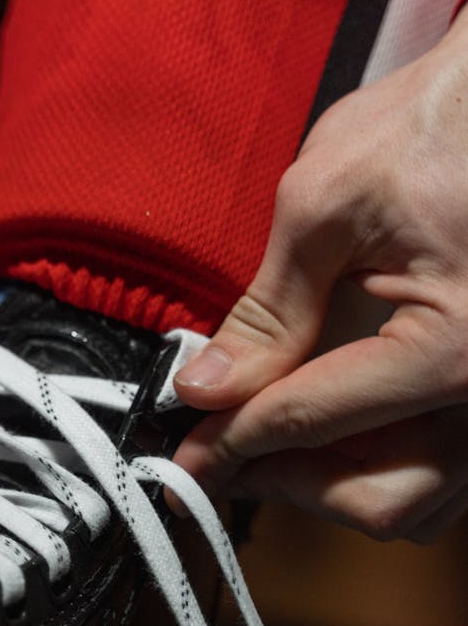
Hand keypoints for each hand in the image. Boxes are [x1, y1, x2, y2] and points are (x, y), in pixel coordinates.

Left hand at [173, 8, 467, 541]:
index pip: (313, 421)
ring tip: (267, 444)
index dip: (231, 444)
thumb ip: (266, 314)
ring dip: (334, 487)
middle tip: (221, 456)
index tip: (183, 459)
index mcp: (455, 349)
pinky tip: (328, 431)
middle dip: (289, 485)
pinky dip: (378, 466)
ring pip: (418, 502)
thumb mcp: (326, 206)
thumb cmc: (438, 123)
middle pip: (381, 500)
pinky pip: (443, 472)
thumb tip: (208, 385)